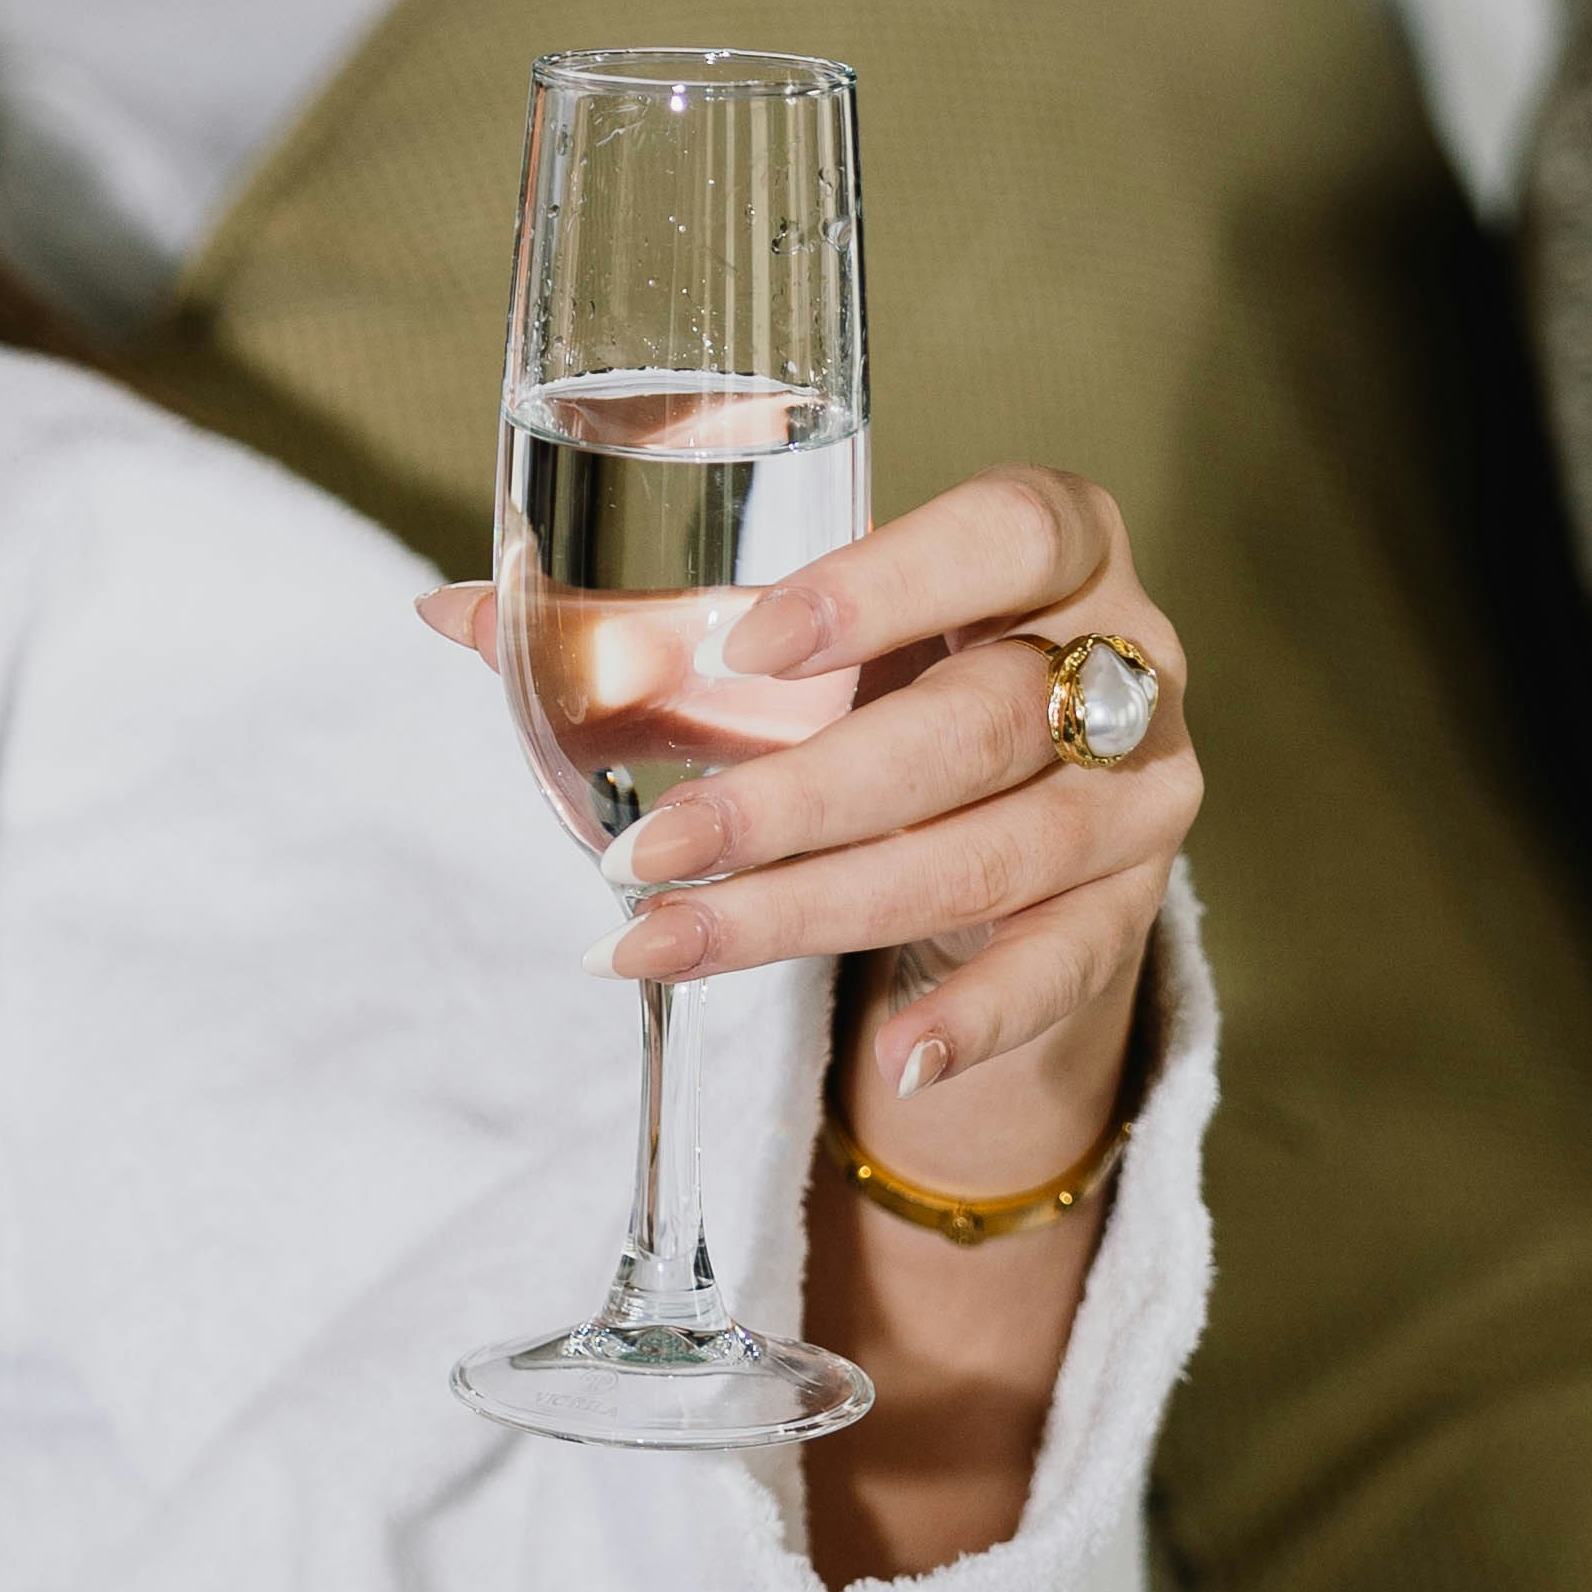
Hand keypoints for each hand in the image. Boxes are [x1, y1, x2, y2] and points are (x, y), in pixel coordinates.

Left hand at [419, 464, 1197, 1181]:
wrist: (1006, 814)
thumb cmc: (878, 693)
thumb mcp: (775, 658)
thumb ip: (637, 632)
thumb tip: (447, 609)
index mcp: (1050, 543)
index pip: (1002, 534)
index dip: (884, 587)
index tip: (745, 647)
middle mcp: (1127, 657)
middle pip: (975, 722)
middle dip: (799, 797)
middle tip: (649, 851)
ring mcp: (1144, 793)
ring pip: (993, 853)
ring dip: (820, 910)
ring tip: (671, 947)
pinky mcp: (1134, 913)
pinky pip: (1063, 969)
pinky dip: (977, 1016)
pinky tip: (897, 1056)